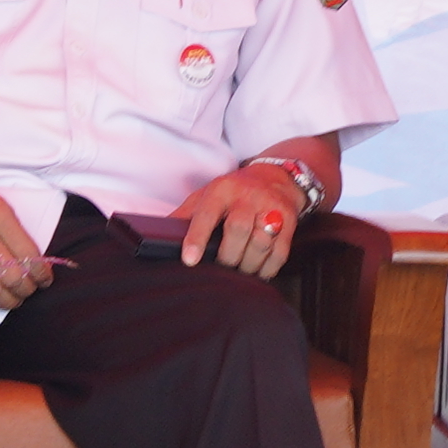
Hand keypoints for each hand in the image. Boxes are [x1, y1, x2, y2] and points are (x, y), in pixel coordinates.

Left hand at [169, 165, 301, 280]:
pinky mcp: (289, 221)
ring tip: (239, 269)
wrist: (276, 177)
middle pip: (237, 230)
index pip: (207, 213)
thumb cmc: (235, 191)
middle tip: (222, 267)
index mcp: (222, 190)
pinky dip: (266, 269)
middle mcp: (247, 197)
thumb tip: (158, 235)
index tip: (189, 260)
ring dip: (247, 265)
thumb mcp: (207, 194)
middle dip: (227, 256)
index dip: (197, 238)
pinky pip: (279, 253)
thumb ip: (185, 214)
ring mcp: (271, 208)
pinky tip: (257, 270)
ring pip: (259, 244)